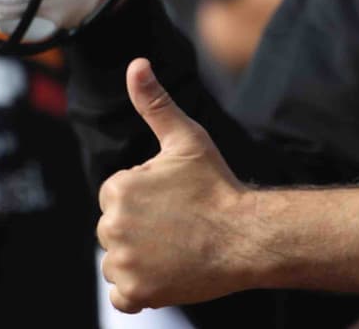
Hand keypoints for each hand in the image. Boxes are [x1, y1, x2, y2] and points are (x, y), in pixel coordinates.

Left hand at [96, 58, 253, 312]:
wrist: (245, 237)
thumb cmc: (217, 185)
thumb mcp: (187, 139)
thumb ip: (154, 102)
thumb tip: (136, 63)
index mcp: (119, 188)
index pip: (117, 193)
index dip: (147, 195)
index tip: (175, 198)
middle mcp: (112, 226)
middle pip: (114, 227)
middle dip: (141, 226)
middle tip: (179, 222)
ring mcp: (123, 263)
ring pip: (117, 259)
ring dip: (139, 257)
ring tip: (176, 246)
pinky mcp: (134, 293)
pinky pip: (121, 294)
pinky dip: (139, 288)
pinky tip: (167, 273)